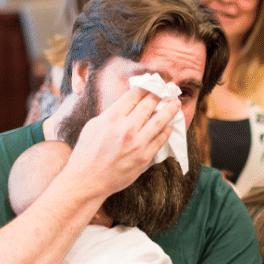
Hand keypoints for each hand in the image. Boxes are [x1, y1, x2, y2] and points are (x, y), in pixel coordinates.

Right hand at [64, 86, 178, 199]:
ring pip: (159, 121)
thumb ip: (111, 114)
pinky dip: (167, 130)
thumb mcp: (94, 126)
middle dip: (159, 94)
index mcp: (112, 118)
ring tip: (176, 103)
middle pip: (148, 105)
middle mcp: (126, 129)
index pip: (134, 96)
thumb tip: (127, 105)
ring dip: (170, 110)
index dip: (145, 87)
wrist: (88, 180)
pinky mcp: (144, 158)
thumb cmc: (87, 152)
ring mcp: (137, 144)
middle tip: (167, 89)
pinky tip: (170, 125)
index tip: (152, 83)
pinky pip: (160, 140)